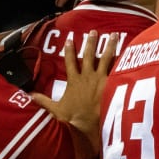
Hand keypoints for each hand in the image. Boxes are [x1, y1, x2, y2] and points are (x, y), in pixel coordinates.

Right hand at [30, 30, 115, 148]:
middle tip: (94, 32)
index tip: (69, 40)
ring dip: (110, 46)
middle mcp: (87, 77)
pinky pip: (118, 69)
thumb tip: (29, 96)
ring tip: (114, 35)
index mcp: (74, 81)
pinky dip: (123, 61)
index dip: (69, 50)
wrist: (88, 126)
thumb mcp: (56, 109)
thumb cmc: (73, 119)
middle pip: (88, 55)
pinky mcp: (111, 84)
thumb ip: (43, 101)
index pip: (69, 61)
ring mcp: (100, 80)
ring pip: (106, 58)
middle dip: (90, 43)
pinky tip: (129, 54)